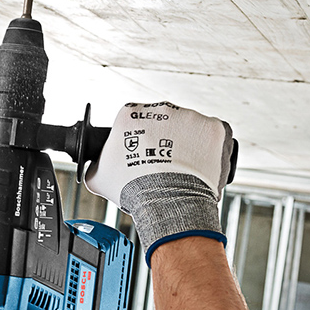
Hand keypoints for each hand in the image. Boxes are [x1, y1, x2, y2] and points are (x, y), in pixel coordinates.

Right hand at [85, 102, 234, 263]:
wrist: (168, 201)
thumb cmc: (135, 189)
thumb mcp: (99, 177)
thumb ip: (96, 165)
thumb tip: (95, 167)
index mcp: (131, 114)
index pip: (133, 119)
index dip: (138, 138)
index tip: (142, 152)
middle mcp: (162, 109)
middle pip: (164, 121)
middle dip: (165, 139)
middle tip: (164, 163)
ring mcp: (191, 117)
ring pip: (190, 128)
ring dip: (189, 143)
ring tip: (185, 168)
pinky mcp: (215, 128)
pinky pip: (214, 135)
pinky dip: (211, 148)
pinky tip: (203, 164)